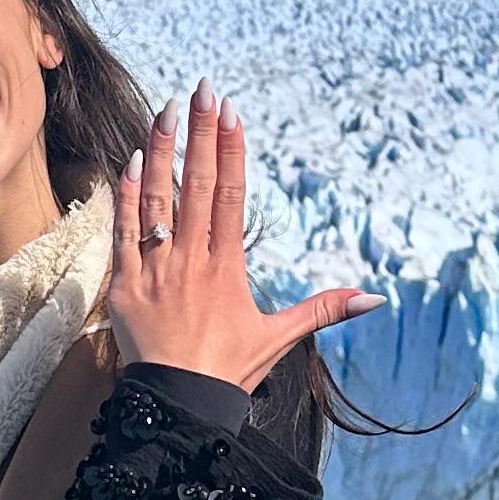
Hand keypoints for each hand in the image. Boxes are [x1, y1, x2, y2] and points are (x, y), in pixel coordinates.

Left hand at [108, 83, 380, 393]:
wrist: (178, 408)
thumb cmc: (228, 372)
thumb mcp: (278, 339)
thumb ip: (323, 310)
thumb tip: (375, 298)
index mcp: (228, 269)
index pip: (231, 197)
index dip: (231, 152)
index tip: (232, 114)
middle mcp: (192, 261)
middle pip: (197, 186)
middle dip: (201, 134)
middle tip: (204, 90)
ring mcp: (156, 270)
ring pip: (158, 200)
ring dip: (163, 151)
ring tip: (168, 109)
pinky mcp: (125, 285)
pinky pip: (124, 232)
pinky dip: (127, 195)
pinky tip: (132, 159)